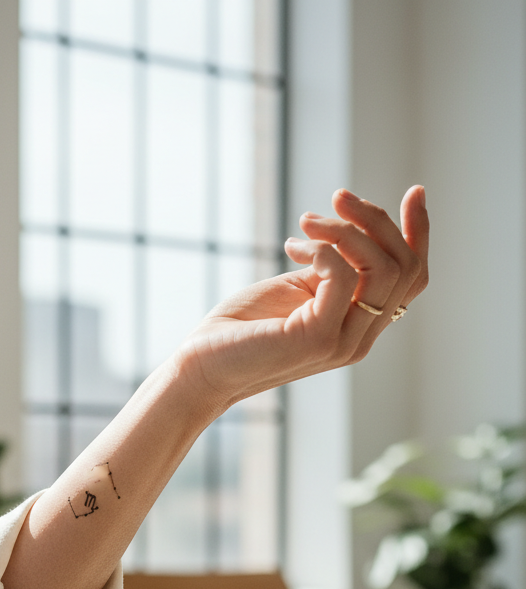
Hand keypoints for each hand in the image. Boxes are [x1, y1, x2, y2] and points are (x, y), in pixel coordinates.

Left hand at [179, 185, 428, 410]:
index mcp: (359, 326)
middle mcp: (359, 339)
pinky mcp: (317, 338)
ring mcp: (342, 343)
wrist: (201, 366)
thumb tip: (353, 234)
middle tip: (337, 198)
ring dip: (347, 231)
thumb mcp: (298, 290)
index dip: (419, 233)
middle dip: (376, 221)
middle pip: (404, 267)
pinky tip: (290, 247)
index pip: (412, 278)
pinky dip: (320, 249)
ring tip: (306, 222)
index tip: (413, 192)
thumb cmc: (241, 329)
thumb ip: (332, 271)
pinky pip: (342, 275)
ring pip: (382, 270)